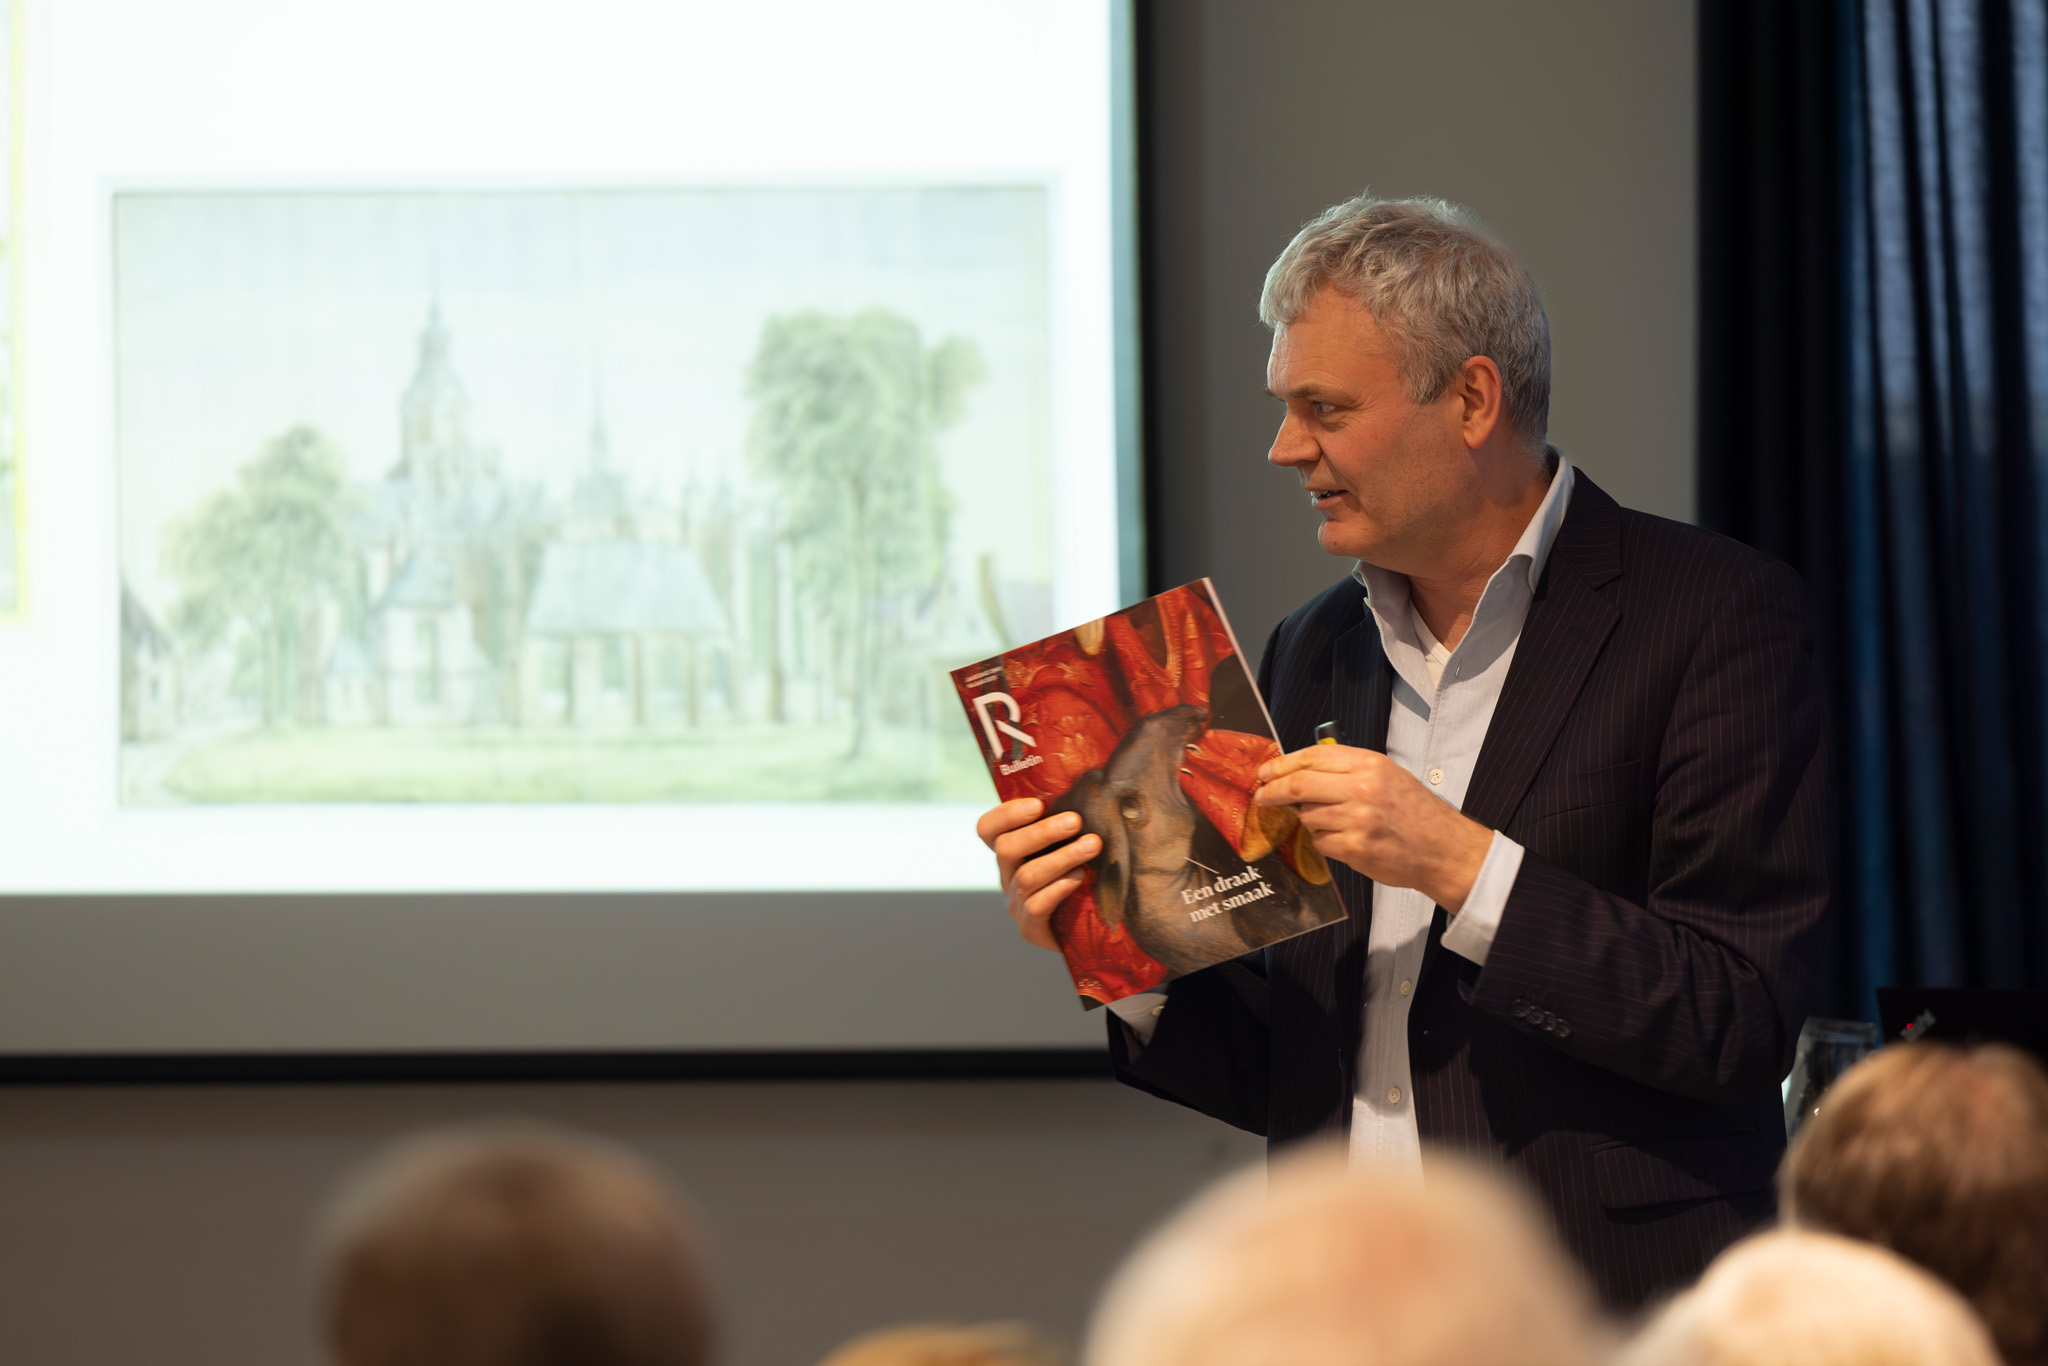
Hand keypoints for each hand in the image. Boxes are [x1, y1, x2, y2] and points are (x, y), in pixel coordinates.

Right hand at [975, 797, 1101, 951]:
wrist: (1094, 928)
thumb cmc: (1088, 875)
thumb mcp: (1074, 843)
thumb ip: (1072, 818)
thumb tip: (1096, 777)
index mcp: (1012, 851)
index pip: (988, 829)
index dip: (1005, 814)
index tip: (1038, 804)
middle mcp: (1008, 875)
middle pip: (1006, 849)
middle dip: (1042, 832)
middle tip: (1075, 820)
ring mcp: (1017, 903)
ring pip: (1026, 876)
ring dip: (1061, 857)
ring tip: (1092, 845)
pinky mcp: (1031, 929)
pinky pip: (1036, 907)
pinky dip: (1058, 889)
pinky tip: (1080, 878)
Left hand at [1252, 745, 1493, 910]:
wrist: (1444, 849)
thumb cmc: (1415, 812)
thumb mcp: (1387, 775)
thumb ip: (1348, 769)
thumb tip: (1300, 770)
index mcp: (1369, 764)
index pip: (1313, 757)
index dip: (1283, 764)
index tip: (1266, 772)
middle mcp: (1362, 787)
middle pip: (1299, 785)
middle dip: (1273, 791)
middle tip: (1262, 797)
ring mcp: (1357, 819)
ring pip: (1308, 817)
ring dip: (1310, 821)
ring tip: (1335, 824)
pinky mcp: (1354, 848)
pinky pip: (1320, 843)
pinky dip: (1325, 843)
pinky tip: (1345, 841)